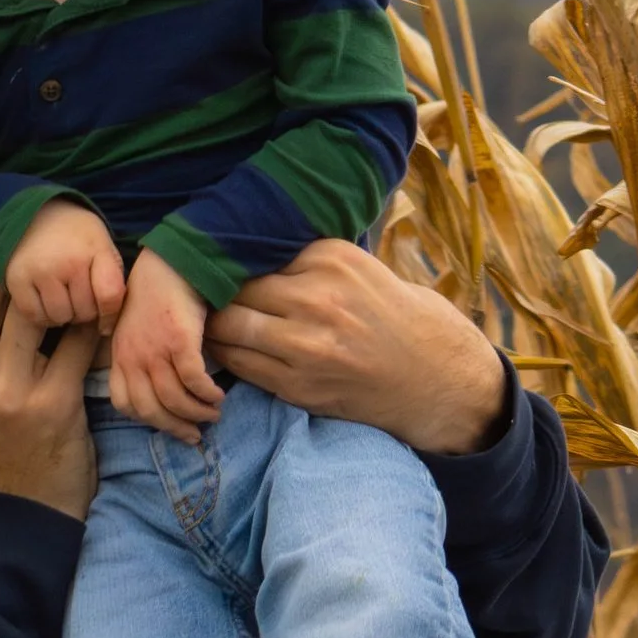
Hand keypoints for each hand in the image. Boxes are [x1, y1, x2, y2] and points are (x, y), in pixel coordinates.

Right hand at [0, 268, 97, 519]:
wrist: (19, 514)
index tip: (9, 272)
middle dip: (17, 275)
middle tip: (42, 280)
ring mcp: (8, 390)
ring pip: (31, 305)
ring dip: (56, 296)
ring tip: (70, 297)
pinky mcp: (55, 402)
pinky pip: (77, 341)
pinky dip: (90, 328)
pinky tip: (95, 327)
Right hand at [4, 202, 125, 331]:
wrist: (37, 213)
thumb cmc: (77, 236)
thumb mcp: (104, 246)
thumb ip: (113, 280)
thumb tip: (107, 327)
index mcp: (95, 249)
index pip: (109, 296)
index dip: (110, 315)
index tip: (106, 319)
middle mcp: (67, 261)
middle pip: (84, 312)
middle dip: (85, 310)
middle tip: (78, 295)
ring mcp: (40, 270)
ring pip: (60, 317)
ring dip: (63, 314)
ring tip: (62, 296)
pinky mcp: (16, 279)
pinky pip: (35, 316)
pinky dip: (42, 315)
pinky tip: (45, 300)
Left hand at [108, 248, 223, 444]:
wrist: (170, 263)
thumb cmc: (154, 294)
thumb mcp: (132, 329)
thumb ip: (136, 355)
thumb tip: (154, 384)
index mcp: (120, 355)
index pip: (125, 403)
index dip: (148, 419)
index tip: (167, 424)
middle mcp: (134, 357)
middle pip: (151, 409)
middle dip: (174, 427)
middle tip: (195, 435)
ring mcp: (155, 350)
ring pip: (174, 400)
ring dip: (196, 414)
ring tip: (213, 414)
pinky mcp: (180, 341)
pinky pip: (194, 381)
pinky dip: (207, 394)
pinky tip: (217, 395)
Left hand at [203, 238, 510, 453]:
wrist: (437, 377)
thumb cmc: (394, 316)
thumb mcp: (359, 268)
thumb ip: (308, 262)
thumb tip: (246, 251)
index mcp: (332, 258)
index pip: (256, 253)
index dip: (232, 263)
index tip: (214, 267)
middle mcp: (318, 297)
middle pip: (237, 289)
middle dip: (215, 295)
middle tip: (200, 299)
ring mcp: (308, 345)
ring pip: (230, 328)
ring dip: (215, 328)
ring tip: (207, 326)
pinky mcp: (302, 385)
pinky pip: (243, 366)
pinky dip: (228, 358)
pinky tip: (227, 352)